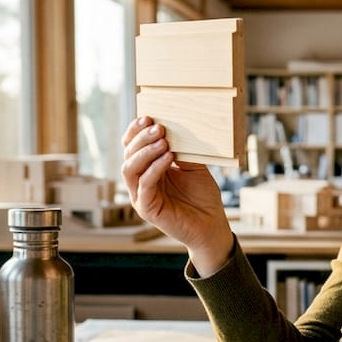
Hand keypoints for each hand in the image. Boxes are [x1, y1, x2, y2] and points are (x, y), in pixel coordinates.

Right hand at [121, 116, 233, 275]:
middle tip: (158, 128)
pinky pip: (144, 185)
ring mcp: (141, 196)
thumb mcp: (193, 166)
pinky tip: (167, 158)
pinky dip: (154, 169)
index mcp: (148, 169)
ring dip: (145, 152)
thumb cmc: (202, 196)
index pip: (132, 146)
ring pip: (130, 169)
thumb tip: (174, 127)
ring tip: (163, 142)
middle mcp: (140, 182)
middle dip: (141, 139)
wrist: (212, 224)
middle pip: (128, 155)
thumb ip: (182, 149)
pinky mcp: (147, 209)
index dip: (136, 131)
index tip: (148, 117)